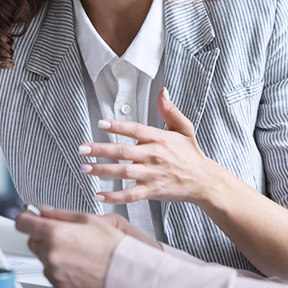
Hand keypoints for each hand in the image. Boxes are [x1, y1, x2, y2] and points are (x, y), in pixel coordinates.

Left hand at [14, 207, 132, 287]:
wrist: (123, 271)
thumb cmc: (111, 245)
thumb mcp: (88, 219)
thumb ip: (60, 214)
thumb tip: (43, 211)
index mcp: (55, 233)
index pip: (23, 223)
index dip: (27, 217)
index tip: (30, 217)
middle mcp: (50, 254)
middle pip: (32, 240)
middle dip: (43, 235)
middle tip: (63, 233)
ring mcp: (53, 271)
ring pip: (42, 257)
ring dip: (51, 251)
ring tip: (75, 250)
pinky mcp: (59, 285)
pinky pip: (51, 272)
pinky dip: (58, 267)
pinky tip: (76, 263)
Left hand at [79, 88, 224, 206]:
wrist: (204, 181)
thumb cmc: (191, 155)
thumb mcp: (184, 128)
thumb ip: (170, 110)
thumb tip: (162, 91)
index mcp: (160, 138)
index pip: (135, 130)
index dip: (117, 126)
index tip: (100, 123)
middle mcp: (154, 156)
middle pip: (123, 151)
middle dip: (100, 150)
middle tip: (82, 149)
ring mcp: (153, 174)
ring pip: (123, 172)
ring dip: (102, 171)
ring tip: (84, 168)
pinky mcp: (153, 191)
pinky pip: (130, 194)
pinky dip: (114, 196)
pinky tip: (99, 195)